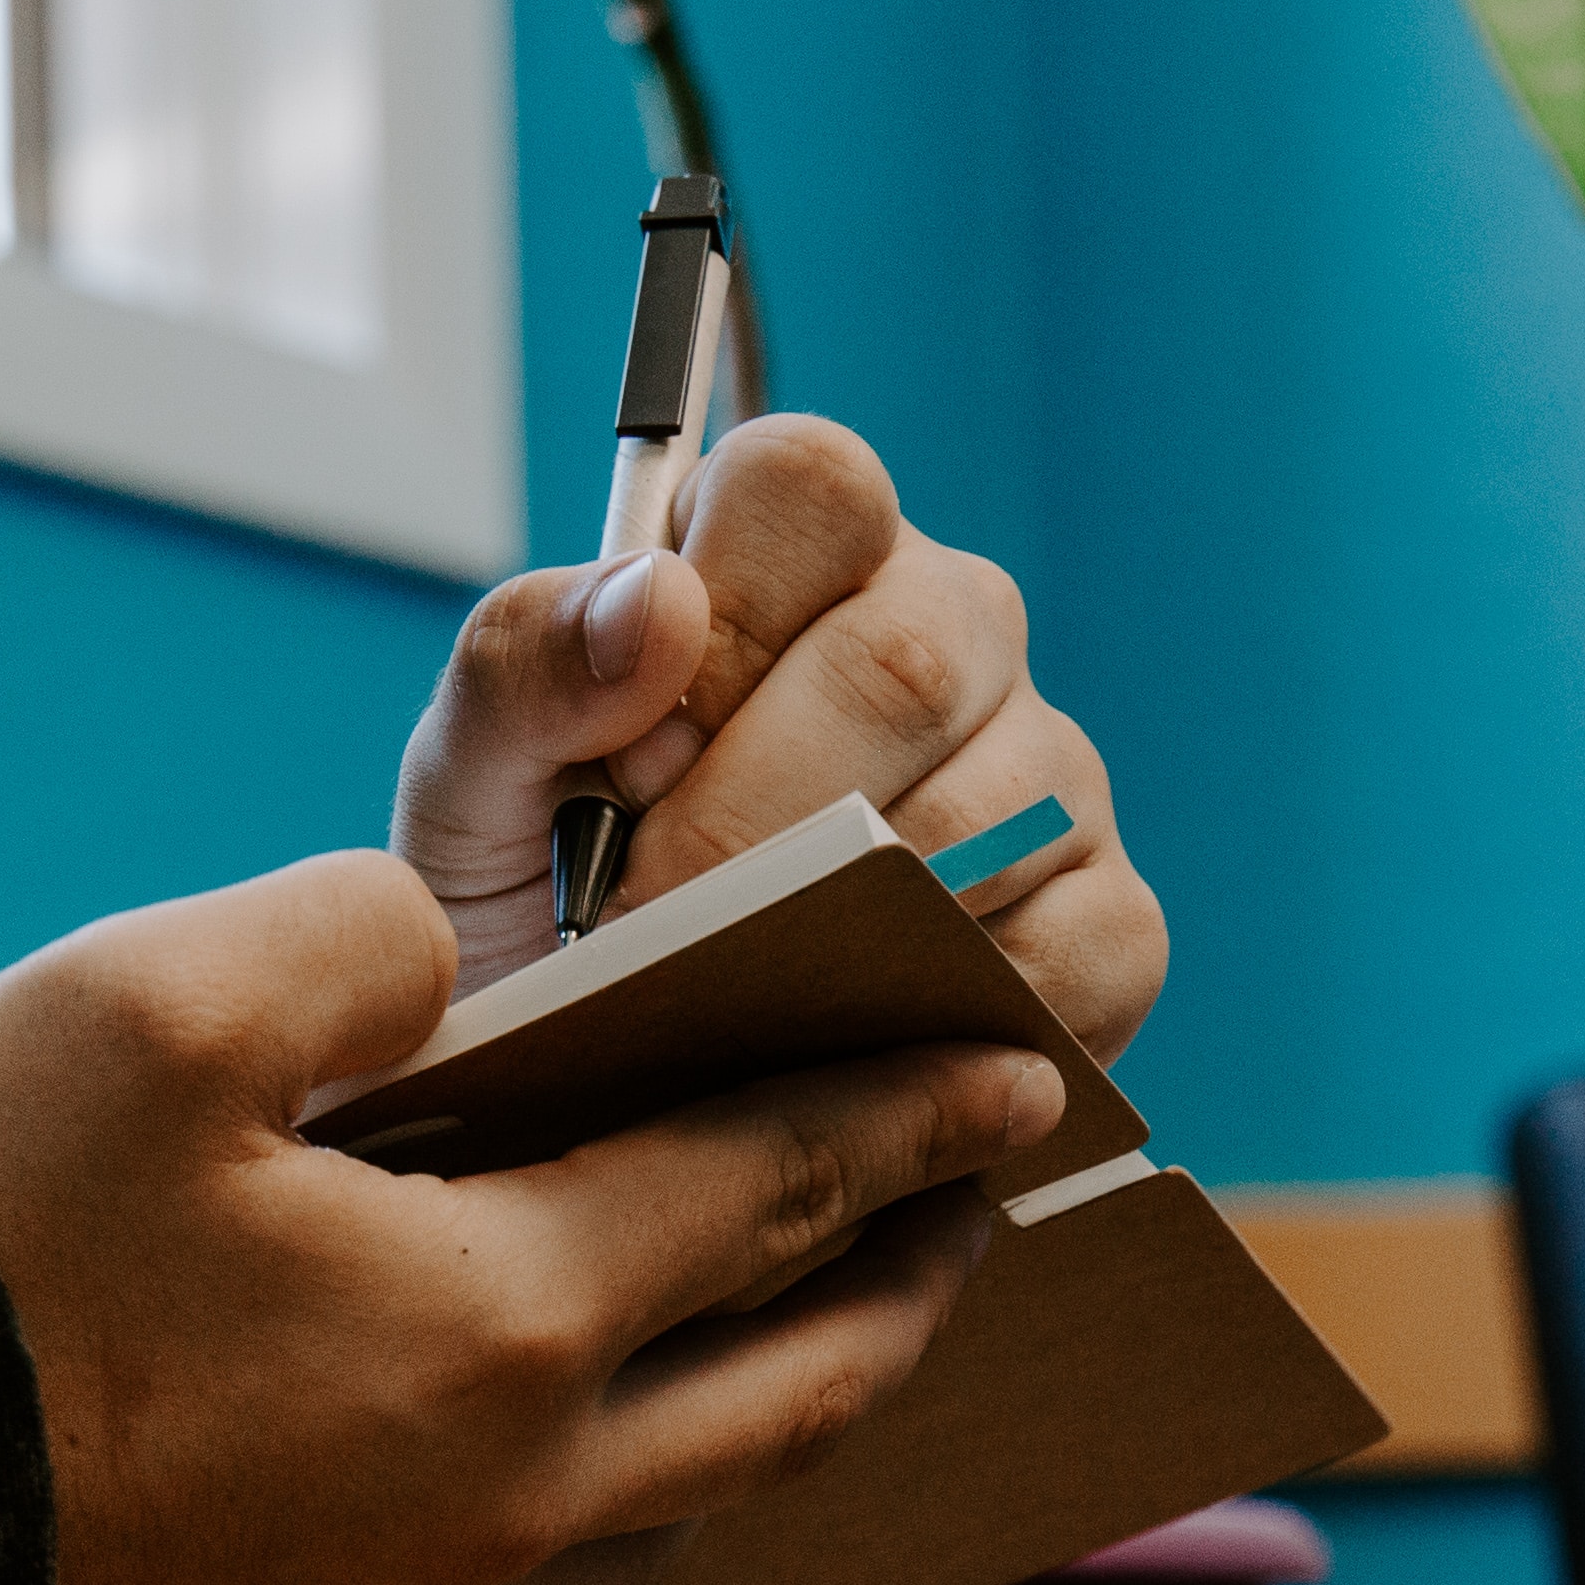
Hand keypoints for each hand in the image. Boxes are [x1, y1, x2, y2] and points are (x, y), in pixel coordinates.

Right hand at [0, 851, 1059, 1584]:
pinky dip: (619, 1519)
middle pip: (795, 1393)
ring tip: (801, 1336)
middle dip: (907, 1290)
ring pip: (683, 1521)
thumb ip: (362, 939)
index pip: (780, 1192)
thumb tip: (452, 955)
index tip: (1022, 1079)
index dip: (909, 1116)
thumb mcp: (153, 1000)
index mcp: (511, 1327)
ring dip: (770, 1419)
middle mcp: (518, 1507)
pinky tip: (593, 1471)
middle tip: (976, 1218)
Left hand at [388, 415, 1170, 1059]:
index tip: (628, 760)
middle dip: (756, 813)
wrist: (621, 1099)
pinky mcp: (1110, 921)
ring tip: (726, 996)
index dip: (722, 615)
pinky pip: (1076, 954)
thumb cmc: (546, 910)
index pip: (812, 484)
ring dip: (842, 924)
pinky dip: (957, 1021)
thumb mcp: (473, 789)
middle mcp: (952, 632)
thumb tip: (659, 602)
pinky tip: (856, 1053)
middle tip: (649, 922)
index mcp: (797, 553)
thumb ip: (523, 669)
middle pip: (910, 657)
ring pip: (994, 809)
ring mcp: (1052, 774)